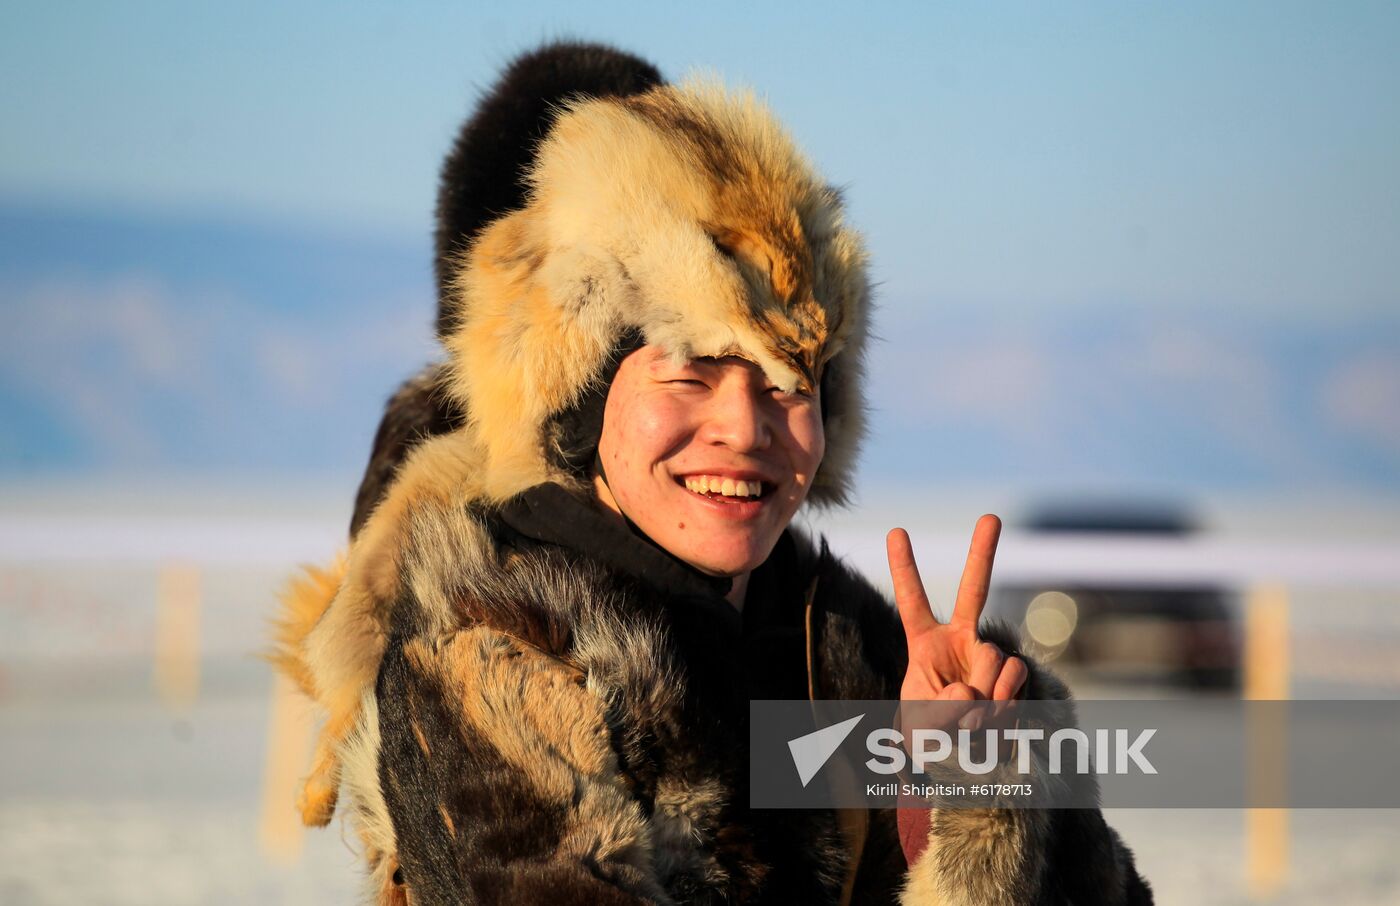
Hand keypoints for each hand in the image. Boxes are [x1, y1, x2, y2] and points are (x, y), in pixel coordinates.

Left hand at [887, 515, 1027, 732]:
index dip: (905, 568)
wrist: (961, 758)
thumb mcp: (919, 726)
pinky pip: (1014, 678)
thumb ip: (938, 710)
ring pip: (995, 658)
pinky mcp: (1011, 675)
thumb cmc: (928, 734)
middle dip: (983, 552)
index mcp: (924, 642)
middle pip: (975, 590)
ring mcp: (988, 655)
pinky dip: (1003, 703)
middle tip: (991, 516)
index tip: (896, 531)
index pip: (913, 600)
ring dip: (985, 693)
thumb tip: (969, 693)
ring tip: (970, 722)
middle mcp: (960, 640)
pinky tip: (991, 720)